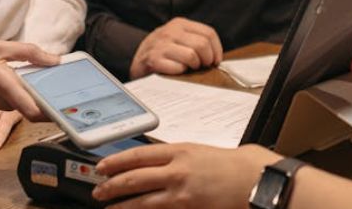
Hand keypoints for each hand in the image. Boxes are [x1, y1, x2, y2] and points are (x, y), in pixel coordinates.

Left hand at [92, 142, 278, 207]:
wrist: (253, 178)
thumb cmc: (231, 166)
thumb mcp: (199, 153)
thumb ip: (176, 159)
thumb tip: (152, 167)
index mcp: (180, 150)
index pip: (139, 154)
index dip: (116, 161)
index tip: (102, 166)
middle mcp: (177, 168)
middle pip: (135, 176)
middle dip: (112, 184)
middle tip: (98, 189)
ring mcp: (181, 189)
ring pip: (141, 198)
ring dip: (121, 203)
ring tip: (108, 206)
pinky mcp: (187, 206)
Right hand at [129, 18, 222, 78]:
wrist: (136, 60)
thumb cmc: (164, 51)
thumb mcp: (178, 38)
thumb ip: (196, 41)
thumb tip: (217, 56)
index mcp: (180, 24)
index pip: (208, 33)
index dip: (217, 50)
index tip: (215, 61)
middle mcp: (170, 31)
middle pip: (202, 45)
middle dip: (207, 60)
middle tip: (202, 66)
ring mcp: (161, 45)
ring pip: (192, 56)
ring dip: (194, 66)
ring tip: (188, 68)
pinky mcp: (153, 59)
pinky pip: (178, 68)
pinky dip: (180, 73)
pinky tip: (175, 71)